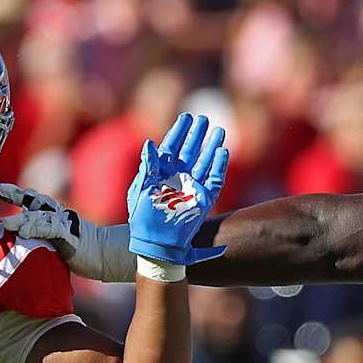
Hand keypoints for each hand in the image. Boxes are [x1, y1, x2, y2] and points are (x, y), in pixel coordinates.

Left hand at [0, 183, 136, 283]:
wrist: (107, 256)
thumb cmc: (83, 253)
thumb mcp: (58, 243)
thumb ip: (42, 240)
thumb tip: (20, 244)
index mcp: (55, 216)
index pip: (35, 201)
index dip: (18, 194)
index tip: (0, 189)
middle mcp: (59, 216)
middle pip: (36, 202)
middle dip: (17, 195)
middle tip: (0, 189)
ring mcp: (65, 224)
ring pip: (40, 217)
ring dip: (22, 220)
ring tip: (5, 224)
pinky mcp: (70, 235)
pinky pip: (52, 230)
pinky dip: (37, 230)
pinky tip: (24, 233)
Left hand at [125, 112, 228, 267]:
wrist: (155, 246)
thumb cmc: (143, 221)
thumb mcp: (140, 191)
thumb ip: (147, 168)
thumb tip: (149, 143)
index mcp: (160, 175)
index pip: (171, 148)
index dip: (178, 132)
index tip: (186, 117)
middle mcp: (177, 179)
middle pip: (190, 151)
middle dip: (196, 135)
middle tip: (203, 118)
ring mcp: (191, 189)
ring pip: (204, 162)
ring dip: (211, 146)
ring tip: (219, 130)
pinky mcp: (204, 200)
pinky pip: (215, 180)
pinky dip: (219, 166)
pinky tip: (222, 151)